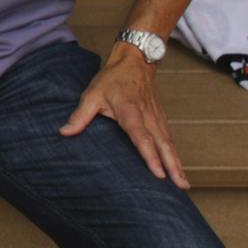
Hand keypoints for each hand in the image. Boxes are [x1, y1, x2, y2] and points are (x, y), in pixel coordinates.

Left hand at [60, 45, 188, 188]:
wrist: (135, 61)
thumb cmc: (112, 79)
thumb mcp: (92, 94)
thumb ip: (80, 115)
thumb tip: (64, 132)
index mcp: (130, 111)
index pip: (141, 137)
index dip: (149, 156)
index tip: (158, 173)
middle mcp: (148, 117)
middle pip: (162, 145)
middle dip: (172, 166)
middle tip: (181, 186)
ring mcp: (157, 118)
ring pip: (169, 144)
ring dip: (177, 163)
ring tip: (183, 185)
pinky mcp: (161, 119)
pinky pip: (169, 139)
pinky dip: (175, 154)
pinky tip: (177, 168)